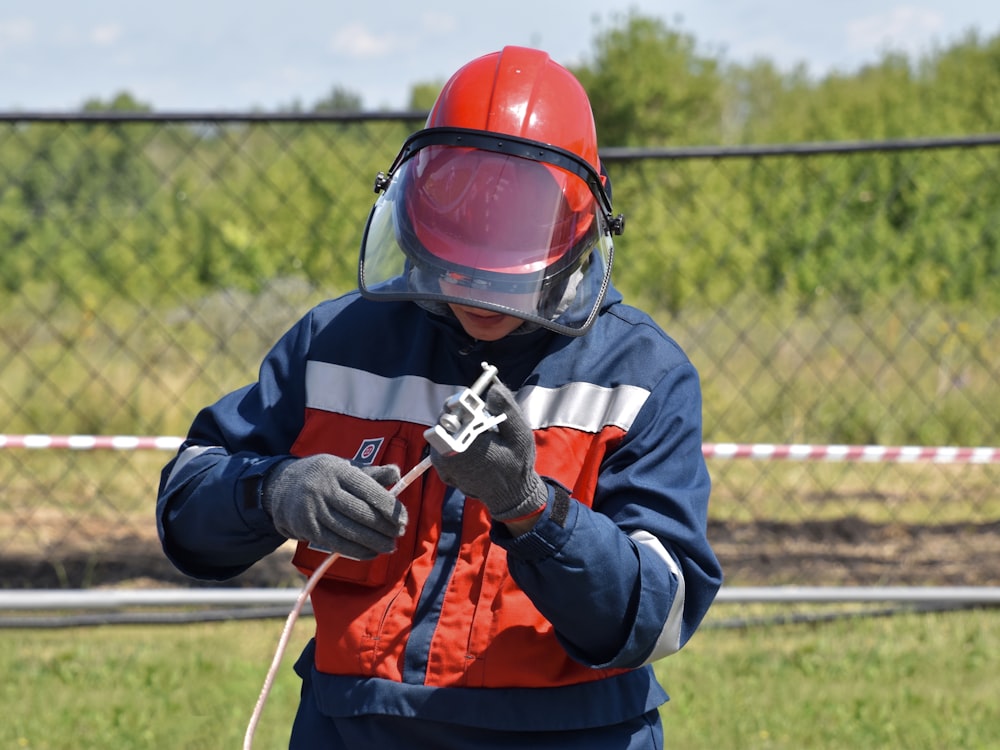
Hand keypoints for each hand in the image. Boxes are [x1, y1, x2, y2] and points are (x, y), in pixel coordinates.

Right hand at [262, 454, 406, 559]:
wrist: (281, 487)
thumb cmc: (323, 476)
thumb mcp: (344, 466)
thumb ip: (371, 472)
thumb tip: (396, 473)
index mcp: (337, 470)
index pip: (367, 489)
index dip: (388, 506)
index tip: (403, 518)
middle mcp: (324, 490)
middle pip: (360, 512)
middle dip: (384, 526)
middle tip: (400, 533)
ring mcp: (314, 511)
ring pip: (349, 531)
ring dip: (374, 542)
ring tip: (390, 546)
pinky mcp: (308, 529)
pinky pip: (337, 544)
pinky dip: (357, 551)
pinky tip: (372, 553)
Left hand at [430, 381, 546, 521]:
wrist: (510, 495)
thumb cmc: (516, 465)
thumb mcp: (519, 434)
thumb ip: (507, 409)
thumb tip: (492, 388)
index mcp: (465, 446)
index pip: (451, 412)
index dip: (462, 404)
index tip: (476, 405)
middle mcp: (448, 457)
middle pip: (445, 420)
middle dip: (462, 415)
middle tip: (481, 421)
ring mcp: (443, 465)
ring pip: (444, 432)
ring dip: (460, 427)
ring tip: (479, 434)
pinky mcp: (443, 470)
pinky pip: (444, 444)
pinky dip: (457, 439)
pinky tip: (474, 444)